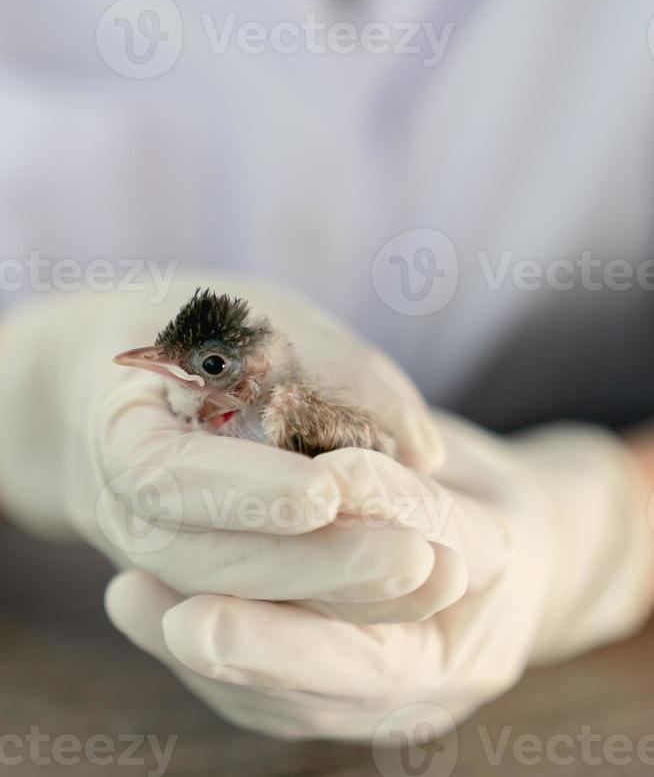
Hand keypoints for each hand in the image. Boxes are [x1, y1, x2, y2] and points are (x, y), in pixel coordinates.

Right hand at [0, 275, 444, 616]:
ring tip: (423, 578)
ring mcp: (165, 556)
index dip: (247, 490)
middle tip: (411, 557)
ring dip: (331, 596)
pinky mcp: (210, 573)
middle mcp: (130, 514)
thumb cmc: (205, 330)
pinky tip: (403, 594)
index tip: (325, 493)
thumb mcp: (259, 317)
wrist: (145, 376)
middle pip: (208, 561)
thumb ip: (337, 371)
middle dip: (312, 564)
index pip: (168, 477)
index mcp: (120, 435)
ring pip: (239, 596)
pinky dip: (328, 600)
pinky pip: (260, 600)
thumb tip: (423, 452)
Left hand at [105, 413, 653, 741]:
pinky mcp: (332, 698)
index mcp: (473, 634)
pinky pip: (264, 693)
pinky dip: (205, 656)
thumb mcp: (470, 481)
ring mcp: (380, 703)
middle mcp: (427, 685)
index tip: (271, 556)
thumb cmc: (481, 495)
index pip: (401, 618)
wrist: (503, 546)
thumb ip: (409, 492)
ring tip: (133, 598)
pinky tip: (148, 606)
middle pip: (337, 682)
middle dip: (259, 649)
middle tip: (183, 622)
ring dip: (208, 652)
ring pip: (287, 699)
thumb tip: (333, 482)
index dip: (337, 584)